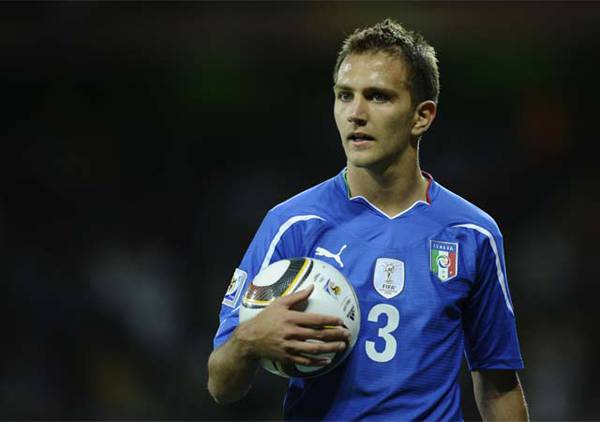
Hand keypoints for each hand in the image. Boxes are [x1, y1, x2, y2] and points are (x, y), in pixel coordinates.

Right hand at [234, 284, 350, 366]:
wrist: (250, 338)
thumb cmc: (266, 318)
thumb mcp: (279, 303)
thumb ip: (297, 296)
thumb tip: (311, 287)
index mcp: (291, 318)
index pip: (315, 320)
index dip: (330, 321)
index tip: (341, 321)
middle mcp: (291, 332)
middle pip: (318, 335)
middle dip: (335, 335)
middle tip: (347, 334)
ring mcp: (289, 346)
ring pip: (314, 349)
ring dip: (330, 348)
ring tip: (341, 346)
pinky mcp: (287, 357)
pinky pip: (305, 360)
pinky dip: (317, 361)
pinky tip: (327, 360)